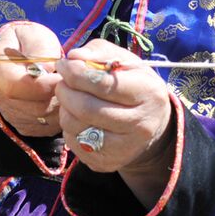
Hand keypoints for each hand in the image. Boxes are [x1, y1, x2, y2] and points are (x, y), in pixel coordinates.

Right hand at [0, 22, 63, 137]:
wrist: (12, 52)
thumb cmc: (24, 41)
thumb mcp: (32, 35)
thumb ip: (41, 50)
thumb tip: (50, 70)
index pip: (22, 87)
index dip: (48, 84)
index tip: (64, 75)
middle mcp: (0, 98)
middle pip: (36, 108)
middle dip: (60, 96)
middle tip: (72, 83)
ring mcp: (10, 115)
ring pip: (44, 120)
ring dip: (62, 108)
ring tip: (69, 91)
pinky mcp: (22, 125)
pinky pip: (45, 129)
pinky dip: (58, 118)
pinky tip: (62, 101)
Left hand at [55, 39, 175, 202]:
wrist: (151, 123)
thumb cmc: (133, 84)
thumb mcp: (124, 60)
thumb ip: (98, 52)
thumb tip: (73, 57)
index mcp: (147, 92)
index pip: (103, 83)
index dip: (76, 72)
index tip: (64, 64)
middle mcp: (140, 124)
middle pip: (86, 108)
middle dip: (65, 90)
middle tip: (63, 82)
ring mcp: (125, 148)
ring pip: (76, 127)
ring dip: (65, 108)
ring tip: (71, 99)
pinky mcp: (109, 163)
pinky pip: (74, 144)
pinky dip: (69, 128)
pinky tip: (78, 118)